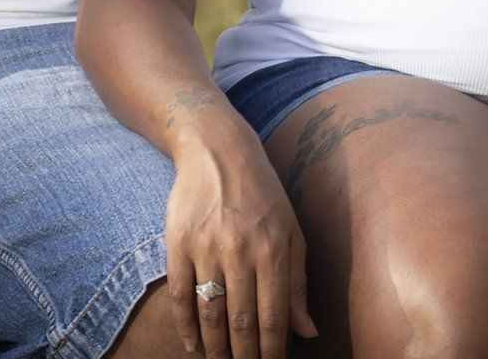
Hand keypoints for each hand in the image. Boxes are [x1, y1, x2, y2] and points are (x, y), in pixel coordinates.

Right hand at [165, 130, 318, 358]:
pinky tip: (192, 345)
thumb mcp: (292, 230)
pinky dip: (185, 325)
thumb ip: (298, 282)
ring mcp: (207, 245)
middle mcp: (241, 249)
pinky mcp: (178, 241)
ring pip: (210, 312)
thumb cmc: (263, 194)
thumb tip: (309, 331)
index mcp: (274, 248)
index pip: (274, 316)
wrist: (218, 149)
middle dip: (244, 356)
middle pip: (241, 320)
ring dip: (215, 347)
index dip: (273, 350)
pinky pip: (180, 294)